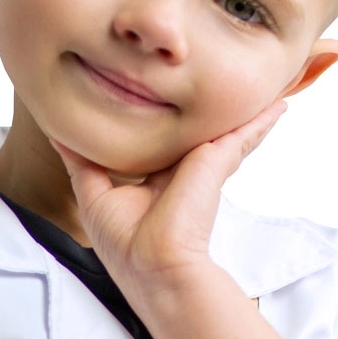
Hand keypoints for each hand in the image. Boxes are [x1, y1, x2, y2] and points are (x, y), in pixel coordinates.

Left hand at [50, 101, 286, 298]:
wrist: (156, 266)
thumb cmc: (127, 242)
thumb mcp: (95, 193)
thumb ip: (82, 160)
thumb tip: (58, 133)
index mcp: (158, 175)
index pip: (164, 138)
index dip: (163, 114)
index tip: (160, 88)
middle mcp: (184, 167)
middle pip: (197, 128)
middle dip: (208, 106)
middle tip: (221, 73)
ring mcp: (205, 164)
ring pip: (225, 126)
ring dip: (244, 108)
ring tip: (266, 83)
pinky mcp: (217, 160)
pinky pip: (244, 132)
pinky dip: (260, 121)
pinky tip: (279, 103)